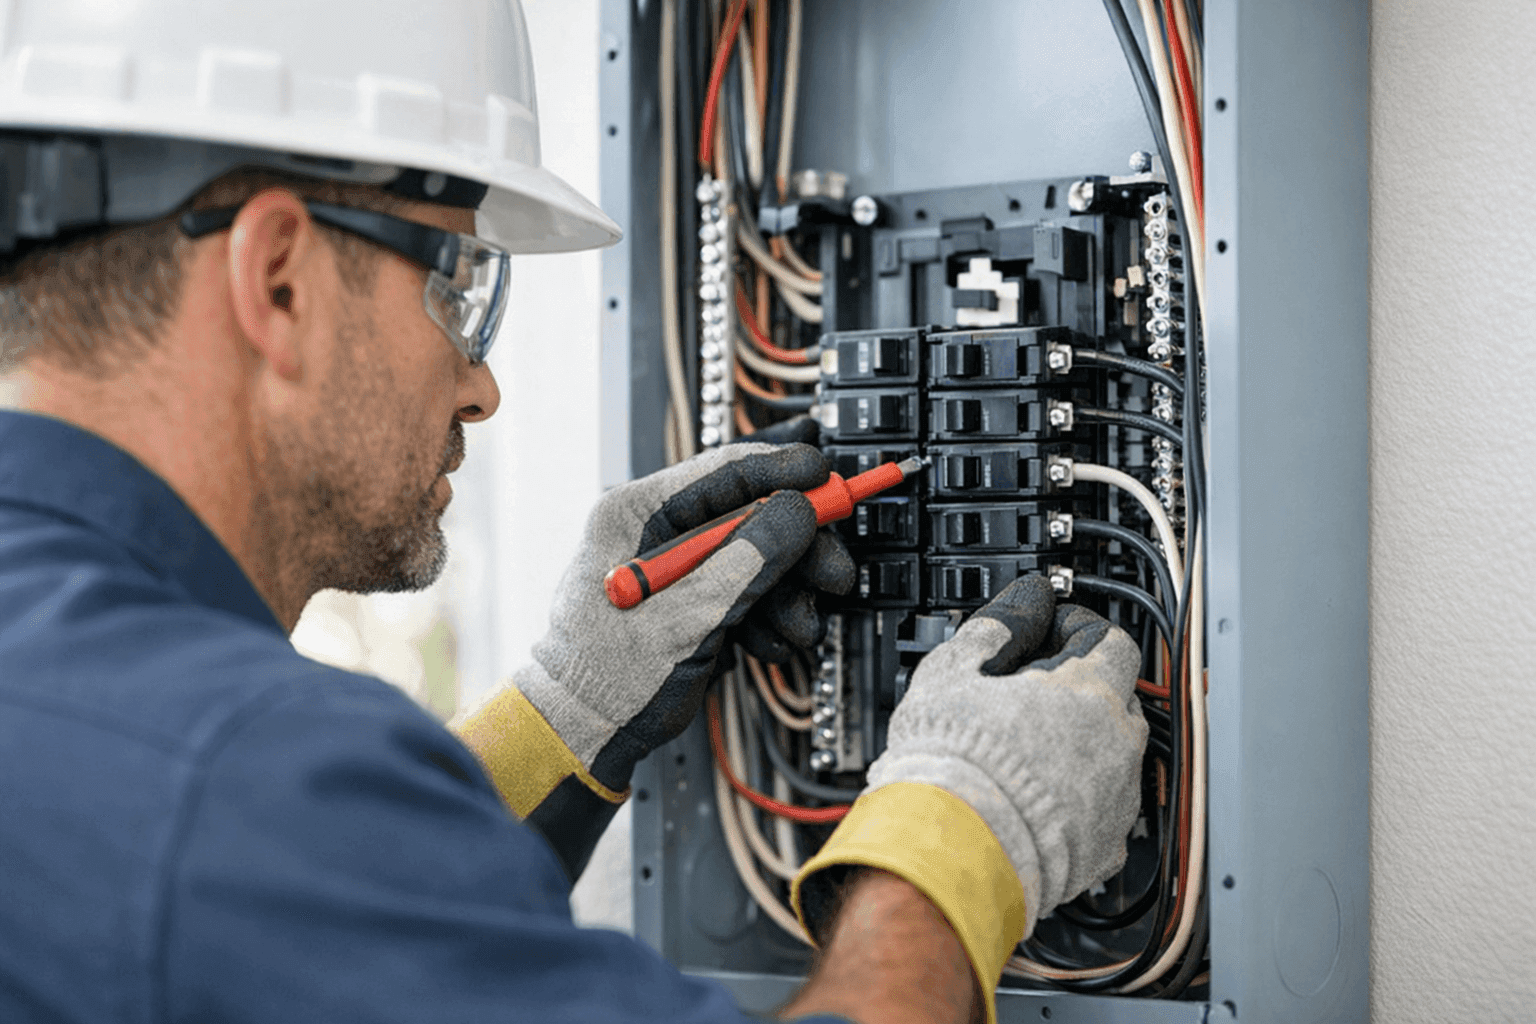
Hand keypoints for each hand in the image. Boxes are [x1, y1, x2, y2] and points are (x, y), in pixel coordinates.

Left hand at [514, 441, 854, 790]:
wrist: (585, 732)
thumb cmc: (607, 677)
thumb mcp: (687, 617)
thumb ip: (746, 560)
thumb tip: (798, 512)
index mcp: (637, 512)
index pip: (724, 470)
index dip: (784, 472)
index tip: (830, 479)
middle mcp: (657, 530)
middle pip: (750, 514)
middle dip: (798, 548)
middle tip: (834, 574)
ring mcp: (677, 564)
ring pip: (756, 556)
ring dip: (788, 593)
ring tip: (799, 627)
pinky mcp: (693, 596)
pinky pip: (747, 589)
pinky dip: (768, 615)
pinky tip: (772, 642)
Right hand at [866, 574, 1147, 934]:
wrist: (950, 850)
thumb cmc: (950, 764)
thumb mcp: (956, 668)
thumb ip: (1000, 624)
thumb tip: (1024, 600)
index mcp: (1090, 693)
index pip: (1112, 639)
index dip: (1079, 627)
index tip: (1051, 632)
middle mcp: (1118, 745)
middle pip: (1119, 697)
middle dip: (1082, 687)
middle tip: (1032, 690)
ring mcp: (1118, 800)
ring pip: (1116, 756)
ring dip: (1084, 744)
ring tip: (1028, 749)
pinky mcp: (1106, 849)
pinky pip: (1106, 812)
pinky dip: (1081, 800)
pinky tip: (1038, 797)